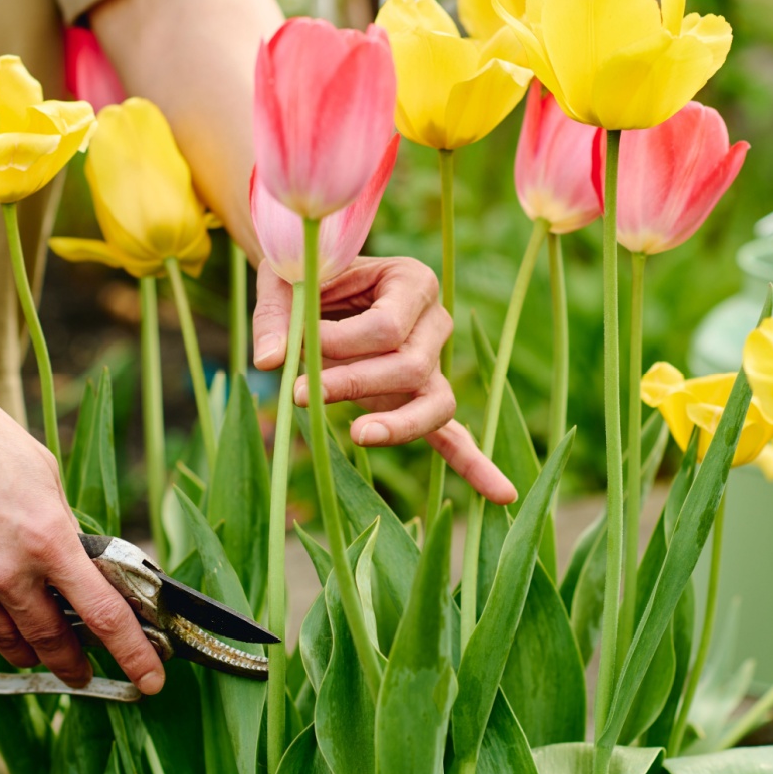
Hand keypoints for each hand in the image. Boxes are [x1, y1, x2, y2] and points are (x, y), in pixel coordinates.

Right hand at [0, 380, 165, 692]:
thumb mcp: (42, 474)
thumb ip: (60, 525)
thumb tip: (75, 558)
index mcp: (49, 541)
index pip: (104, 615)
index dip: (133, 653)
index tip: (151, 680)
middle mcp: (10, 573)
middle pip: (53, 642)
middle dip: (74, 665)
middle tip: (85, 675)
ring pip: (6, 643)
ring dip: (29, 654)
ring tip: (40, 655)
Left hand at [252, 257, 517, 504]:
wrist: (318, 286)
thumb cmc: (305, 278)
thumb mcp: (286, 282)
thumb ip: (277, 317)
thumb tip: (270, 362)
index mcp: (412, 282)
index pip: (387, 326)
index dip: (342, 340)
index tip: (297, 342)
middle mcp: (434, 324)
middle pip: (412, 367)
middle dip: (354, 383)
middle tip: (299, 392)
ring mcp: (434, 367)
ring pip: (436, 404)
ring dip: (398, 426)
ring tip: (358, 435)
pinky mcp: (421, 400)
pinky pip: (453, 435)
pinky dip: (474, 465)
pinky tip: (502, 496)